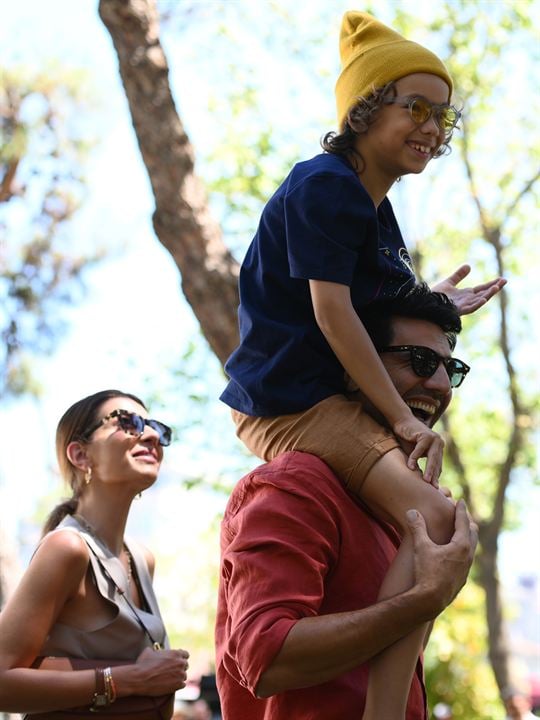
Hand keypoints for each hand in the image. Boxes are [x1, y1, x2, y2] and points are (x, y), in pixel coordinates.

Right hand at [133, 646, 189, 695]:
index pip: (185, 654)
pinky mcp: (178, 685)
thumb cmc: (143, 664)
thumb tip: (153, 650)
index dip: (181, 658)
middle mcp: (180, 663)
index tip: (177, 661)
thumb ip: (156, 650)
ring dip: (178, 677)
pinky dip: (177, 685)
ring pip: (184, 676)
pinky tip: (171, 685)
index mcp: (175, 653)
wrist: (140, 678)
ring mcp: (180, 674)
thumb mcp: (149, 652)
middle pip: (186, 665)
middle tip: (172, 671)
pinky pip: (182, 685)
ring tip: (170, 680)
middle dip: (180, 668)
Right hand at [392, 414, 443, 486]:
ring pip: (431, 457)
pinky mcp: (426, 435)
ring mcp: (434, 438)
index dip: (435, 476)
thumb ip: (419, 463)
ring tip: (425, 481)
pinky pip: (420, 450)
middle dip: (434, 476)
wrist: (402, 422)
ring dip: (428, 470)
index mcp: (438, 448)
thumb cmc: (407, 439)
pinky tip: (410, 467)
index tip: (434, 489)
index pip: (438, 465)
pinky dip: (414, 458)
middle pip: (437, 463)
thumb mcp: (414, 453)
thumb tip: (419, 480)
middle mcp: (439, 443)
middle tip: (433, 488)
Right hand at [406, 500, 477, 615]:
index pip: (463, 522)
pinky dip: (462, 552)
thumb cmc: (426, 571)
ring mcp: (466, 570)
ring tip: (461, 534)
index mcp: (461, 545)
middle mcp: (468, 557)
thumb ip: (417, 527)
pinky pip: (466, 561)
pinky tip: (455, 557)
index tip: (461, 501)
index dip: (461, 510)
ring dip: (466, 539)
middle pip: (472, 534)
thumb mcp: (420, 547)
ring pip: (471, 549)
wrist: (430, 600)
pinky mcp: (461, 580)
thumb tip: (411, 511)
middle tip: (463, 515)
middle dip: (467, 523)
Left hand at [432, 264, 505, 315]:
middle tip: (504, 281)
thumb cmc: (435, 296)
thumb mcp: (448, 283)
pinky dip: (476, 304)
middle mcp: (466, 301)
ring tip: (496, 287)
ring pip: (478, 301)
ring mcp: (462, 306)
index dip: (491, 284)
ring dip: (488, 294)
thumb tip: (468, 266)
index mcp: (465, 295)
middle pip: (483, 294)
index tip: (501, 279)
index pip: (481, 289)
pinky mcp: (457, 311)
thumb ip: (458, 275)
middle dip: (494, 288)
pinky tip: (483, 299)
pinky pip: (469, 308)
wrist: (425, 304)